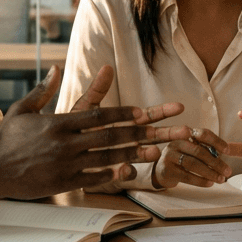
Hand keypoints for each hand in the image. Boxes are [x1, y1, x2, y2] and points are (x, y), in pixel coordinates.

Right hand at [0, 65, 186, 197]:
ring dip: (134, 154)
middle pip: (111, 136)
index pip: (99, 115)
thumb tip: (55, 68)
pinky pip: (93, 178)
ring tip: (157, 152)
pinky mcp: (62, 182)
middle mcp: (66, 142)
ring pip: (107, 157)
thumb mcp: (23, 110)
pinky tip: (129, 172)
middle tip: (162, 130)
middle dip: (142, 132)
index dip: (124, 113)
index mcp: (59, 123)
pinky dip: (112, 174)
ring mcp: (65, 164)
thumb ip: (43, 91)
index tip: (145, 112)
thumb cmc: (6, 138)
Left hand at [65, 64, 187, 182]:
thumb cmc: (72, 128)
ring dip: (146, 154)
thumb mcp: (85, 107)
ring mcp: (117, 156)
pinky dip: (123, 172)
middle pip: (149, 135)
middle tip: (186, 131)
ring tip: (156, 152)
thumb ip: (97, 90)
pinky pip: (117, 174)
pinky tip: (126, 169)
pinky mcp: (105, 172)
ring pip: (136, 155)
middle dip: (168, 134)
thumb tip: (106, 67)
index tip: (179, 107)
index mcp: (122, 122)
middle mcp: (124, 140)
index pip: (146, 115)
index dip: (162, 111)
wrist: (55, 152)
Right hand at [152, 127, 231, 188]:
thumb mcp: (191, 151)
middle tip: (228, 171)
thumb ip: (204, 150)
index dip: (216, 141)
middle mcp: (175, 143)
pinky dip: (200, 181)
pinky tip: (209, 183)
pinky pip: (187, 176)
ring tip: (221, 179)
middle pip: (199, 151)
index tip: (228, 151)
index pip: (202, 134)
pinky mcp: (167, 170)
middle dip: (216, 162)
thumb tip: (223, 156)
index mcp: (184, 135)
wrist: (161, 171)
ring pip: (193, 164)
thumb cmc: (180, 160)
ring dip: (210, 173)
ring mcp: (169, 156)